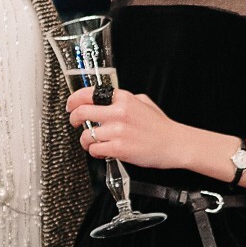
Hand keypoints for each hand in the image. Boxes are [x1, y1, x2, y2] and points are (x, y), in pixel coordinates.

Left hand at [66, 87, 183, 168]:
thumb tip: (107, 101)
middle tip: (75, 124)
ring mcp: (118, 131)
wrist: (174, 144)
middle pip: (81, 112)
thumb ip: (124, 100)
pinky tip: (104, 151)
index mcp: (123, 98)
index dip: (74, 100)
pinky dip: (96, 152)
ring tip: (94, 143)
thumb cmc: (160, 126)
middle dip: (74, 120)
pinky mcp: (119, 148)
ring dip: (86, 141)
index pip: (88, 94)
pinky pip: (95, 150)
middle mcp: (118, 112)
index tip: (70, 106)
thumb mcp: (144, 102)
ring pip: (86, 136)